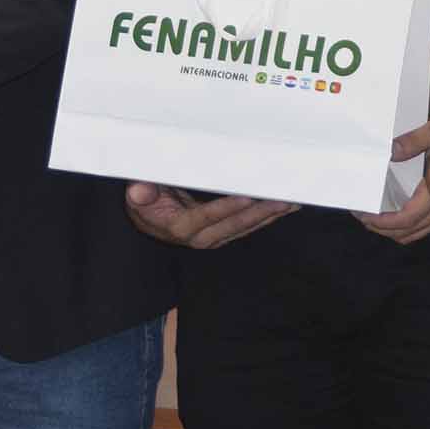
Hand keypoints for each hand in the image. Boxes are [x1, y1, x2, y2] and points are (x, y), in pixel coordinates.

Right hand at [125, 182, 297, 250]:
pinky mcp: (224, 234)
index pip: (208, 216)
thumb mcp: (137, 196)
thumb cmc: (145, 203)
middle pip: (234, 224)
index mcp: (180, 227)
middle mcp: (201, 237)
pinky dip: (267, 217)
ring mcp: (214, 237)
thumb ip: (141, 193)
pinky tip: (283, 208)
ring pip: (246, 227)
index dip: (227, 208)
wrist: (147, 220)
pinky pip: (248, 227)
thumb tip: (139, 190)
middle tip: (283, 199)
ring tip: (292, 202)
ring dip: (270, 216)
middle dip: (260, 212)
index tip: (247, 197)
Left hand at [351, 124, 429, 245]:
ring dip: (393, 231)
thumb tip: (393, 148)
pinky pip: (424, 227)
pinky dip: (406, 228)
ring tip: (374, 220)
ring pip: (416, 233)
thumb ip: (415, 140)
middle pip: (407, 232)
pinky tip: (394, 216)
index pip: (406, 218)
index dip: (383, 222)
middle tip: (362, 217)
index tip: (366, 215)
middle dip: (382, 229)